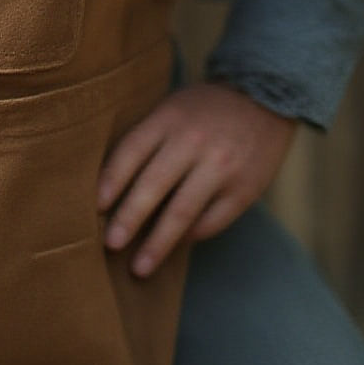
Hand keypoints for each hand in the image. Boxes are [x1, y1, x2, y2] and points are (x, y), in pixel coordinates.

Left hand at [96, 83, 297, 276]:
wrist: (267, 97)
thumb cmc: (204, 111)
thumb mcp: (172, 110)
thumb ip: (146, 140)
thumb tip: (110, 189)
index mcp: (169, 119)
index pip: (132, 151)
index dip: (111, 181)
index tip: (96, 208)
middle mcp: (194, 142)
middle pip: (154, 185)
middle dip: (129, 218)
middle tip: (110, 245)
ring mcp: (222, 166)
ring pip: (183, 211)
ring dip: (159, 243)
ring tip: (140, 267)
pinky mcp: (245, 189)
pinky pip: (212, 221)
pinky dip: (191, 236)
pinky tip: (176, 245)